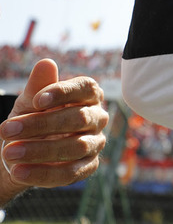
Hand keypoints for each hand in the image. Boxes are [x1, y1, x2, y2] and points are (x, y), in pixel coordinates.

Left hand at [0, 59, 107, 201]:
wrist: (22, 152)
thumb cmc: (31, 119)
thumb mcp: (28, 102)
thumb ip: (37, 85)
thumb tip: (46, 63)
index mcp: (89, 95)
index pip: (86, 88)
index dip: (64, 92)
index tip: (36, 100)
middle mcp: (97, 118)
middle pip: (80, 118)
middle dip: (42, 124)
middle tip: (7, 129)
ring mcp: (95, 143)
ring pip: (76, 147)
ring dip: (40, 151)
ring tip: (9, 152)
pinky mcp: (88, 167)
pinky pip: (70, 173)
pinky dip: (43, 174)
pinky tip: (19, 172)